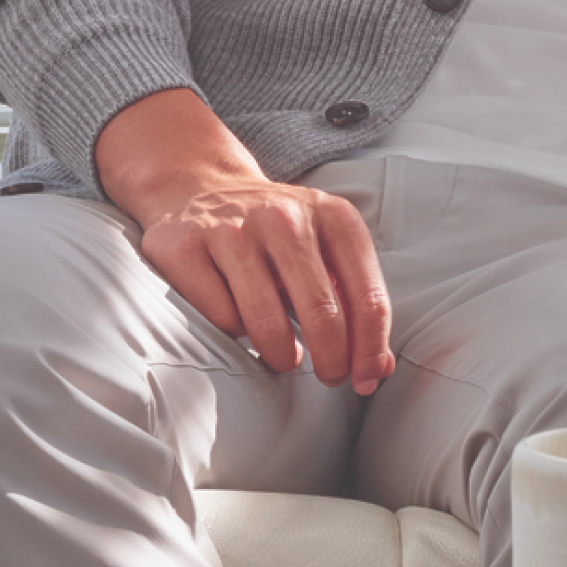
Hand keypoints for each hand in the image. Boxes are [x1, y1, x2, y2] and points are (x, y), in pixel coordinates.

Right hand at [96, 89, 393, 392]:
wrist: (201, 186)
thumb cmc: (275, 232)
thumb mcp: (326, 247)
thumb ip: (355, 301)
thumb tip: (379, 369)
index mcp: (332, 216)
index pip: (367, 298)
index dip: (370, 350)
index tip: (367, 380)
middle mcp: (285, 217)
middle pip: (323, 315)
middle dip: (331, 362)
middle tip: (329, 377)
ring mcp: (233, 230)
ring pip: (267, 324)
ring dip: (281, 356)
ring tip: (284, 356)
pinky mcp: (188, 248)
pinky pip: (222, 319)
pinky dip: (235, 333)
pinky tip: (240, 320)